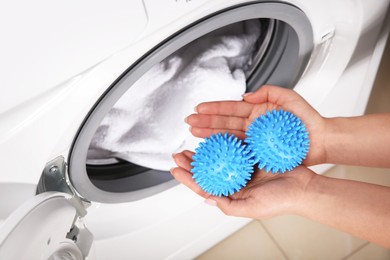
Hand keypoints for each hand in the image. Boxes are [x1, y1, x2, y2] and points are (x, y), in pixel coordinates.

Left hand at [171, 151, 315, 218]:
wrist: (304, 187)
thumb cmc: (282, 201)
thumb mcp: (252, 208)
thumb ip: (228, 205)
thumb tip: (206, 198)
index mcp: (233, 195)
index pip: (205, 186)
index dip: (188, 178)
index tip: (176, 168)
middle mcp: (236, 181)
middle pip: (208, 171)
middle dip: (191, 163)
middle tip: (179, 154)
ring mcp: (244, 168)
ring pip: (218, 158)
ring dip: (205, 152)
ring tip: (192, 146)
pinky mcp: (252, 156)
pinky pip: (234, 148)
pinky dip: (223, 143)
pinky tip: (214, 138)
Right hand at [186, 85, 326, 165]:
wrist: (320, 140)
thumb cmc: (308, 120)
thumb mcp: (289, 98)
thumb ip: (269, 92)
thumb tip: (247, 95)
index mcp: (258, 110)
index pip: (231, 107)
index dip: (214, 107)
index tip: (199, 108)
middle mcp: (253, 124)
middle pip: (224, 121)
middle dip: (205, 121)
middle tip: (189, 121)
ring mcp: (254, 138)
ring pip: (227, 135)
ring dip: (210, 133)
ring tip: (195, 133)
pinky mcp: (258, 152)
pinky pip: (237, 149)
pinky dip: (223, 147)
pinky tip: (212, 146)